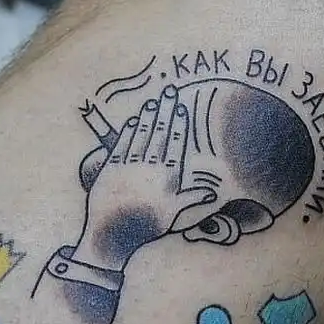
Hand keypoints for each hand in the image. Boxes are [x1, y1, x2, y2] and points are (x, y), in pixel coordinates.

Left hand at [74, 85, 215, 270]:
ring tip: (155, 102)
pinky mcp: (110, 166)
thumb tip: (212, 192)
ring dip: (149, 116)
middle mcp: (149, 166)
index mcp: (167, 176)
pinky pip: (122, 143)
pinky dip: (129, 130)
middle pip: (160, 132)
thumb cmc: (147, 225)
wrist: (112, 232)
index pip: (175, 144)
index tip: (182, 108)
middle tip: (170, 91)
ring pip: (141, 134)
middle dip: (166, 110)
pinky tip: (134, 121)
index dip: (179, 124)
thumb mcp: (173, 214)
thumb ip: (192, 198)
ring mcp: (128, 164)